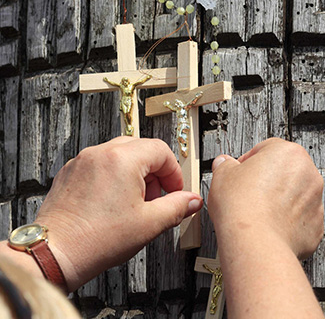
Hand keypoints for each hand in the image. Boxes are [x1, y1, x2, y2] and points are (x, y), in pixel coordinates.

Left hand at [35, 137, 202, 291]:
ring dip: (135, 172)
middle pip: (141, 148)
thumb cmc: (96, 240)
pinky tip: (113, 201)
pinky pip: (101, 163)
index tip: (175, 190)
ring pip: (120, 154)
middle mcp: (100, 153)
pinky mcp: (71, 171)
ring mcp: (83, 160)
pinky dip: (114, 175)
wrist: (54, 254)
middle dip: (155, 171)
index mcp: (122, 160)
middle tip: (156, 196)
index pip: (160, 151)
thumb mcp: (149, 224)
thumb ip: (177, 207)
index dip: (173, 172)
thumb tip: (192, 200)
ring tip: (135, 201)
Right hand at [208, 138, 323, 258]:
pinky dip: (286, 221)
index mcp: (288, 153)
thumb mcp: (222, 174)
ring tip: (256, 211)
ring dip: (278, 200)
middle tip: (247, 191)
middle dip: (266, 180)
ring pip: (294, 195)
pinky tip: (268, 225)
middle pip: (284, 171)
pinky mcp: (315, 227)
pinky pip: (299, 219)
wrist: (255, 242)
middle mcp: (308, 174)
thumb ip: (225, 165)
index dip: (248, 161)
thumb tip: (224, 164)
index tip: (239, 172)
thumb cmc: (242, 206)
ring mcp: (315, 202)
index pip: (266, 148)